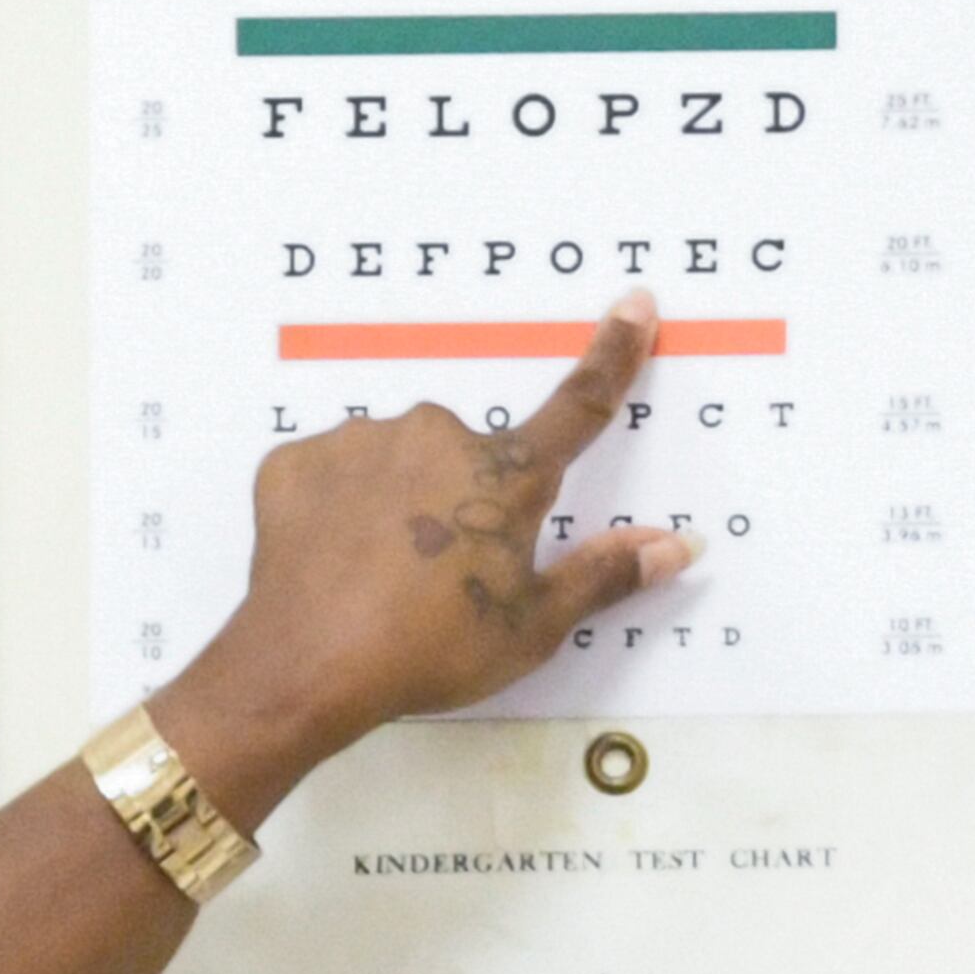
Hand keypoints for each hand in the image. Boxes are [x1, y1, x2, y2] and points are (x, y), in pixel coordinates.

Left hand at [151, 291, 693, 822]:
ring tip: (380, 573)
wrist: (304, 668)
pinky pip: (330, 473)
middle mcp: (437, 436)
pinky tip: (332, 558)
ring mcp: (361, 441)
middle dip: (462, 498)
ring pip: (395, 460)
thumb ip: (604, 575)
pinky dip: (336, 507)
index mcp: (506, 477)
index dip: (613, 355)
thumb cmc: (430, 652)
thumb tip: (679, 544)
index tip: (634, 305)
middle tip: (442, 573)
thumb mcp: (532, 627)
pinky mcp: (296, 461)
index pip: (577, 406)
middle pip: (467, 457)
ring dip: (397, 500)